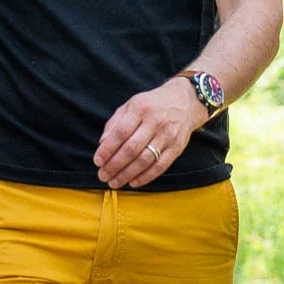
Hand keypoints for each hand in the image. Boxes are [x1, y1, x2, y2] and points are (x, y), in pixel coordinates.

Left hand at [93, 77, 209, 188]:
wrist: (185, 101)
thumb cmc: (152, 104)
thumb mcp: (131, 105)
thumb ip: (115, 123)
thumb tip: (102, 144)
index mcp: (140, 108)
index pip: (120, 132)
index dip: (107, 149)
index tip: (97, 161)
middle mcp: (155, 122)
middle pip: (131, 149)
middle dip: (114, 165)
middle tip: (103, 175)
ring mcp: (168, 135)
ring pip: (145, 160)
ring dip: (127, 174)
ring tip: (114, 182)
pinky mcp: (177, 147)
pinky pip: (160, 166)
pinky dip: (145, 177)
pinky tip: (133, 182)